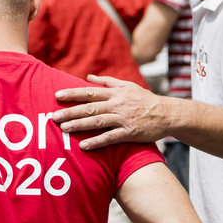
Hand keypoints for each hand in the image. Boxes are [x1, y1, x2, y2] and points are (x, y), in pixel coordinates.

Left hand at [53, 75, 168, 149]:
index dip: (73, 94)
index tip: (57, 96)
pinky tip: (84, 146)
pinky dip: (97, 142)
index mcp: (115, 93)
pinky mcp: (129, 132)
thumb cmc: (145, 100)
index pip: (90, 92)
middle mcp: (117, 105)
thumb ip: (107, 81)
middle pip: (90, 107)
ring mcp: (123, 119)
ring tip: (64, 129)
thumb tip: (89, 76)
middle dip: (71, 112)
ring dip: (80, 125)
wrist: (168, 114)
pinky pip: (110, 138)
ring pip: (97, 122)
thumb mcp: (128, 86)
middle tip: (54, 117)